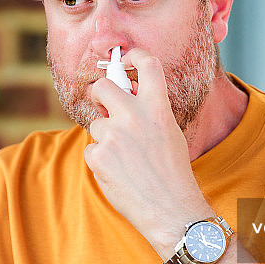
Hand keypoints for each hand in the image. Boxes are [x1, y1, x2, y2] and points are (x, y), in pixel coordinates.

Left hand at [84, 48, 211, 252]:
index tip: (125, 57)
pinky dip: (101, 162)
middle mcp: (134, 116)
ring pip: (96, 124)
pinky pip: (92, 150)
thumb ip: (148, 111)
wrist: (171, 209)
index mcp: (158, 107)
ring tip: (126, 160)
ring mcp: (114, 135)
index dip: (133, 54)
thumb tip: (123, 95)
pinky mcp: (99, 155)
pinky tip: (119, 174)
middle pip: (103, 86)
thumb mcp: (169, 133)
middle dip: (99, 93)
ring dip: (105, 138)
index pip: (147, 63)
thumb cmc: (172, 173)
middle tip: (103, 103)